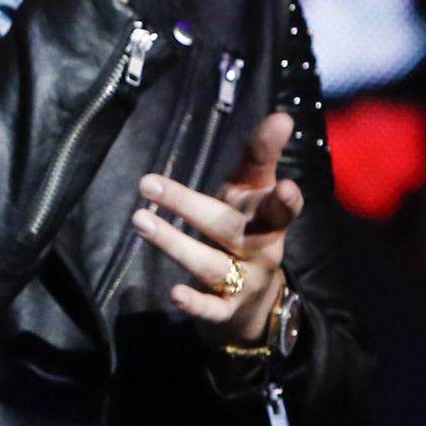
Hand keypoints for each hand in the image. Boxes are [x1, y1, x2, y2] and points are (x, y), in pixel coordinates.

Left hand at [130, 111, 304, 343]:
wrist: (256, 303)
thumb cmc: (247, 231)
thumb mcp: (254, 195)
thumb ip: (261, 156)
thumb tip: (281, 114)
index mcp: (269, 219)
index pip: (278, 205)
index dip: (284, 198)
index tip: (285, 184)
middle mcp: (261, 250)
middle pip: (229, 228)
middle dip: (190, 206)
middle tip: (150, 183)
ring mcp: (245, 283)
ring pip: (211, 265)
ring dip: (175, 244)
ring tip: (139, 220)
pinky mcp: (227, 311)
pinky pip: (211, 308)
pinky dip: (195, 302)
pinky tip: (174, 294)